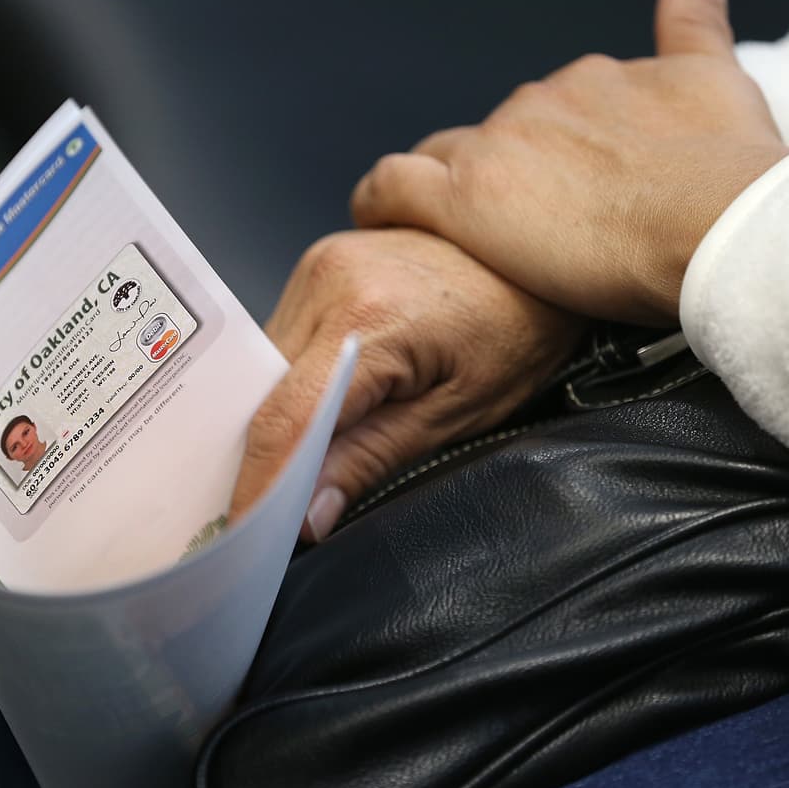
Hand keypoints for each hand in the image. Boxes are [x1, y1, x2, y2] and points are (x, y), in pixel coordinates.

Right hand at [226, 228, 581, 540]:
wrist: (543, 255)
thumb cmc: (520, 329)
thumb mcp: (456, 414)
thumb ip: (370, 460)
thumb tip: (306, 514)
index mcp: (366, 318)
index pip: (285, 417)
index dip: (258, 484)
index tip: (245, 532)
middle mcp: (329, 278)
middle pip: (267, 391)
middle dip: (269, 454)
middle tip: (282, 510)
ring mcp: (322, 262)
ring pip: (270, 366)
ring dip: (285, 412)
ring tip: (318, 450)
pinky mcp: (323, 261)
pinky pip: (287, 335)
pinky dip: (298, 378)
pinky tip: (331, 400)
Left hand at [351, 0, 788, 325]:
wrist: (718, 219)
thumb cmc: (731, 171)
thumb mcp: (721, 79)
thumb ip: (697, 19)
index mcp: (592, 82)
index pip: (543, 112)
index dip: (540, 152)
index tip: (551, 187)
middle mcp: (538, 104)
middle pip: (493, 138)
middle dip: (498, 175)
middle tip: (518, 225)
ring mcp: (496, 149)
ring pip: (440, 157)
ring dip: (440, 186)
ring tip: (449, 231)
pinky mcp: (462, 199)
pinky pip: (391, 187)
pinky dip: (378, 201)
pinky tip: (378, 218)